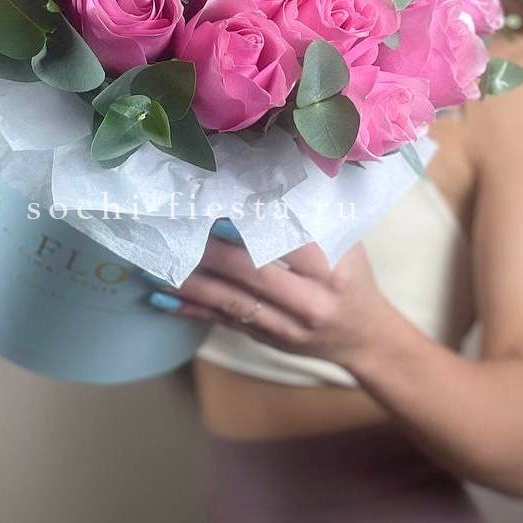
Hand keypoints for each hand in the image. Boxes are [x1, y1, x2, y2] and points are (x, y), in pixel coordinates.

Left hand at [155, 236, 391, 368]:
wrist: (364, 338)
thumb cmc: (353, 279)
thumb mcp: (347, 246)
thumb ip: (314, 220)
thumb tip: (265, 180)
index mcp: (334, 271)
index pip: (290, 245)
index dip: (252, 230)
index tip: (219, 213)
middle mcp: (312, 302)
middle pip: (254, 275)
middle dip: (211, 253)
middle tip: (177, 230)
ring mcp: (288, 327)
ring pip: (233, 303)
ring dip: (192, 283)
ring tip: (157, 264)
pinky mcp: (269, 341)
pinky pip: (225, 323)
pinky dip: (193, 309)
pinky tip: (162, 298)